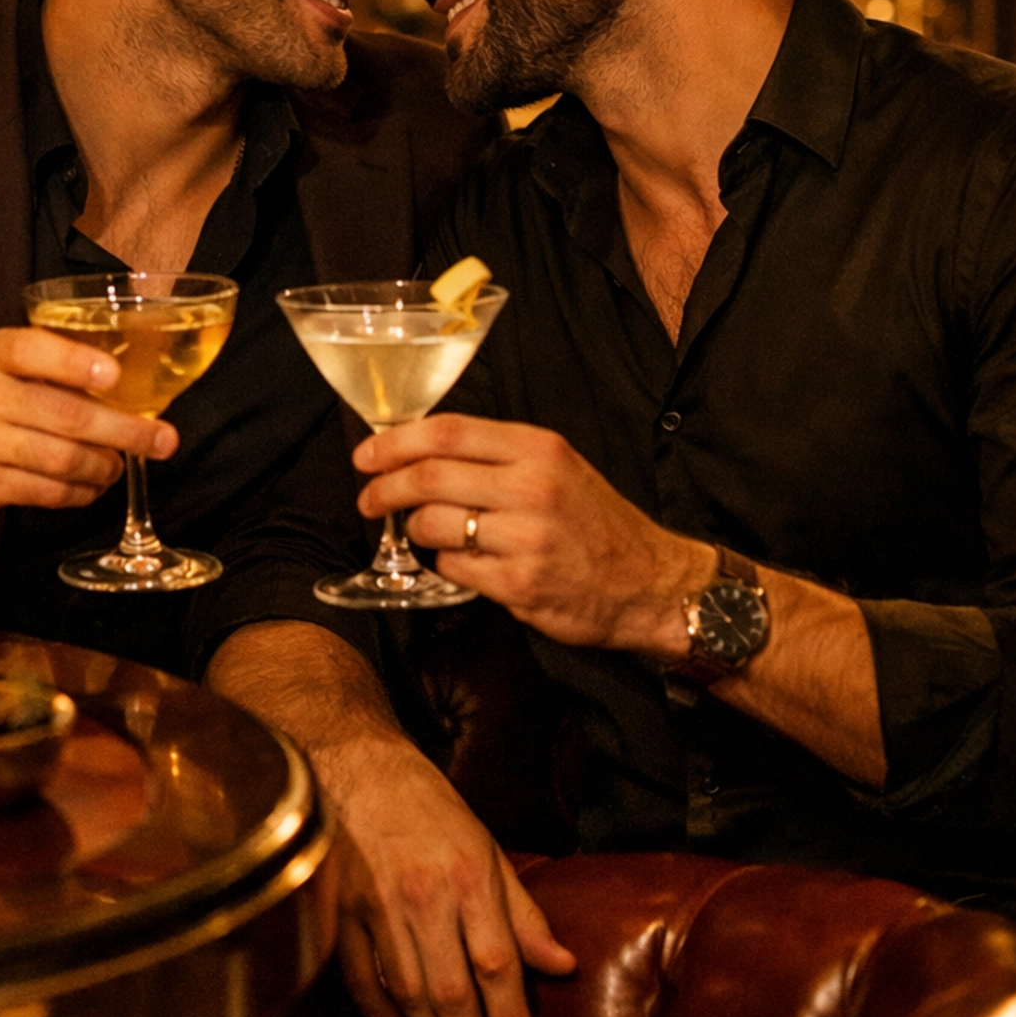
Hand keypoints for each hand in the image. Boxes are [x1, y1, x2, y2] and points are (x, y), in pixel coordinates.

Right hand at [0, 326, 177, 524]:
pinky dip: (80, 491)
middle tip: (161, 440)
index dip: (76, 362)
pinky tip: (92, 485)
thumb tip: (129, 383)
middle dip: (124, 431)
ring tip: (119, 465)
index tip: (115, 376)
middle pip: (66, 415)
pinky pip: (47, 491)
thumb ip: (49, 365)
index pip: (32, 349)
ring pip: (62, 458)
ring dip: (104, 466)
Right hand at [321, 733, 572, 1016]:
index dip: (511, 1016)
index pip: (498, 964)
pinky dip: (381, 1016)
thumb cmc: (430, 808)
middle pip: (453, 990)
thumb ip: (522, 912)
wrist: (358, 764)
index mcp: (469, 878)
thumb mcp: (486, 849)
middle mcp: (425, 897)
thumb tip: (562, 966)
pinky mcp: (340, 912)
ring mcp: (378, 907)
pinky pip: (362, 980)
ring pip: (409, 993)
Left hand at [355, 414, 711, 659]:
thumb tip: (420, 449)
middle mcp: (531, 486)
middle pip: (429, 477)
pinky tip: (465, 562)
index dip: (395, 442)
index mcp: (537, 448)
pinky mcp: (520, 584)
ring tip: (429, 533)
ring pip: (433, 525)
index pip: (446, 433)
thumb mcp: (556, 466)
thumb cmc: (593, 521)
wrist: (649, 582)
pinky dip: (446, 564)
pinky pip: (454, 568)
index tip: (366, 456)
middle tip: (368, 499)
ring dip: (417, 530)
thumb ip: (496, 454)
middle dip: (385, 488)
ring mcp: (526, 537)